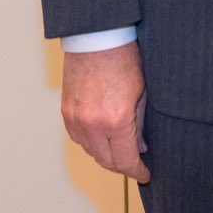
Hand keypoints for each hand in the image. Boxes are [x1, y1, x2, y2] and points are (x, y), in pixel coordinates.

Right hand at [61, 41, 148, 181]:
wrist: (98, 38)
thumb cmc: (125, 58)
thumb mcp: (143, 93)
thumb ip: (141, 124)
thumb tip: (140, 146)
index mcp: (116, 121)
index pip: (125, 160)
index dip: (137, 171)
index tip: (145, 174)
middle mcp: (92, 125)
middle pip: (106, 161)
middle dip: (123, 166)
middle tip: (136, 165)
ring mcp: (76, 119)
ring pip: (91, 151)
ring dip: (106, 155)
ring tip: (122, 151)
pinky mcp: (66, 112)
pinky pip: (78, 138)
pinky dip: (91, 143)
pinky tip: (103, 138)